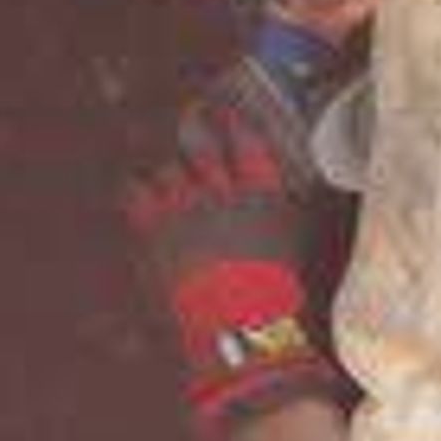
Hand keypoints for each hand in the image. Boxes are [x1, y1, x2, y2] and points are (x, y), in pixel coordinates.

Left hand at [124, 76, 336, 437]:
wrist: (246, 328)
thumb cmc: (282, 292)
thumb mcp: (301, 241)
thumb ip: (297, 209)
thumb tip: (303, 191)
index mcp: (262, 191)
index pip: (247, 140)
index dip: (236, 123)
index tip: (229, 112)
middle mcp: (222, 190)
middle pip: (202, 142)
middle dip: (196, 124)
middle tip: (193, 113)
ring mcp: (186, 208)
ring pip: (169, 168)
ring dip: (171, 171)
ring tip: (173, 174)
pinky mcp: (158, 230)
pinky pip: (137, 192)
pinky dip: (137, 188)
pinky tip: (139, 188)